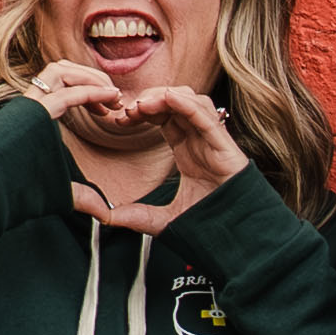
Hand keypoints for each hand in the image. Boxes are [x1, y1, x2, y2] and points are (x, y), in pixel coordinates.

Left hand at [33, 62, 235, 231]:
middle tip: (127, 109)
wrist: (234, 238)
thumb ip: (131, 216)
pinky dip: (187, 104)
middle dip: (150, 98)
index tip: (120, 118)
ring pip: (192, 100)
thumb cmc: (205, 225)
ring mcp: (213, 141)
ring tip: (142, 105)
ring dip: (166, 96)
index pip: (163, 115)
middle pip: (176, 100)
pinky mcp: (225, 147)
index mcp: (187, 149)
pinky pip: (206, 117)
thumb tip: (102, 217)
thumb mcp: (158, 220)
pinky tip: (166, 99)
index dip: (142, 110)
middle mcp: (200, 140)